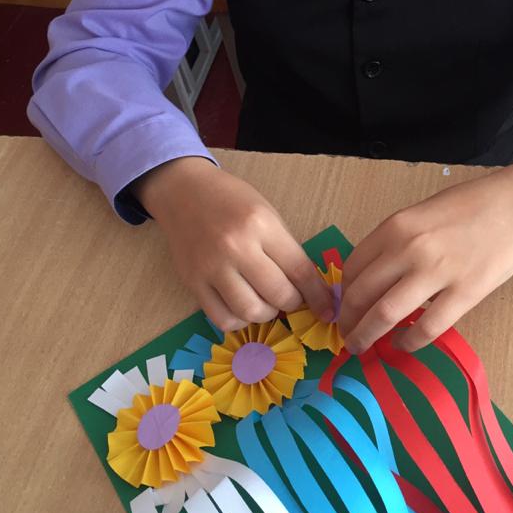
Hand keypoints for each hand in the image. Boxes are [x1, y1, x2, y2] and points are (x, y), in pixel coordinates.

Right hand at [133, 157, 333, 331]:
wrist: (184, 192)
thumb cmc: (231, 201)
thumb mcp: (267, 214)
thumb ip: (286, 249)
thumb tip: (311, 289)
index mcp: (261, 224)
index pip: (299, 269)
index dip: (318, 295)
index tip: (327, 309)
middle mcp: (236, 246)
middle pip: (277, 294)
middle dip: (292, 303)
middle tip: (290, 298)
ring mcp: (211, 267)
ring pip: (250, 311)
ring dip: (266, 314)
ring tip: (266, 302)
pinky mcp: (192, 282)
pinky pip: (221, 318)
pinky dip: (239, 320)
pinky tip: (242, 307)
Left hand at [338, 155, 512, 353]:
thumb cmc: (470, 206)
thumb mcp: (421, 214)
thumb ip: (395, 241)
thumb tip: (373, 277)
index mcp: (395, 226)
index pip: (353, 267)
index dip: (343, 292)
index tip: (344, 305)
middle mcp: (409, 248)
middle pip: (361, 294)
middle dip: (348, 320)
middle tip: (346, 333)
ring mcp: (436, 272)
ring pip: (385, 315)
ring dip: (366, 336)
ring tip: (361, 347)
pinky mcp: (464, 293)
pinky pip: (426, 328)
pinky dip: (408, 343)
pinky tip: (404, 346)